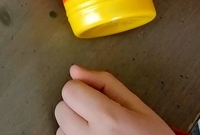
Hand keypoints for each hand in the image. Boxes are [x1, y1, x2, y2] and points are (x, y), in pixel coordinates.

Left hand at [55, 65, 174, 134]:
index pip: (70, 90)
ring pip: (61, 128)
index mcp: (108, 120)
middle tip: (100, 117)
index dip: (83, 90)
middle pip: (62, 108)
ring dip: (74, 127)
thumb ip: (104, 83)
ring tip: (99, 132)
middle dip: (78, 108)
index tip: (96, 98)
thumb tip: (76, 71)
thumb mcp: (138, 107)